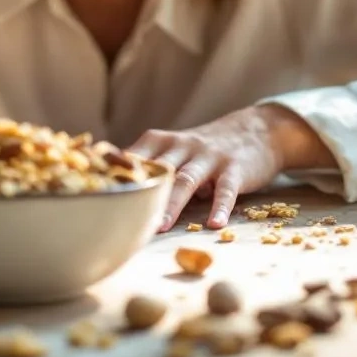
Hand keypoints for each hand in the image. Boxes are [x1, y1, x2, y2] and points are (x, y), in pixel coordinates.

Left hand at [128, 105, 303, 231]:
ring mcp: (209, 156)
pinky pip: (226, 189)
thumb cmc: (204, 148)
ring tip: (160, 226)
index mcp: (161, 142)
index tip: (101, 196)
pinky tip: (215, 225)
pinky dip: (220, 207)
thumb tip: (116, 191)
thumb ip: (150, 167)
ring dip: (173, 204)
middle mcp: (182, 146)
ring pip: (187, 179)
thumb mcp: (175, 149)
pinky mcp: (235, 168)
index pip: (134, 157)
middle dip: (142, 195)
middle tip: (125, 219)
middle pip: (158, 171)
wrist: (255, 129)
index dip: (117, 176)